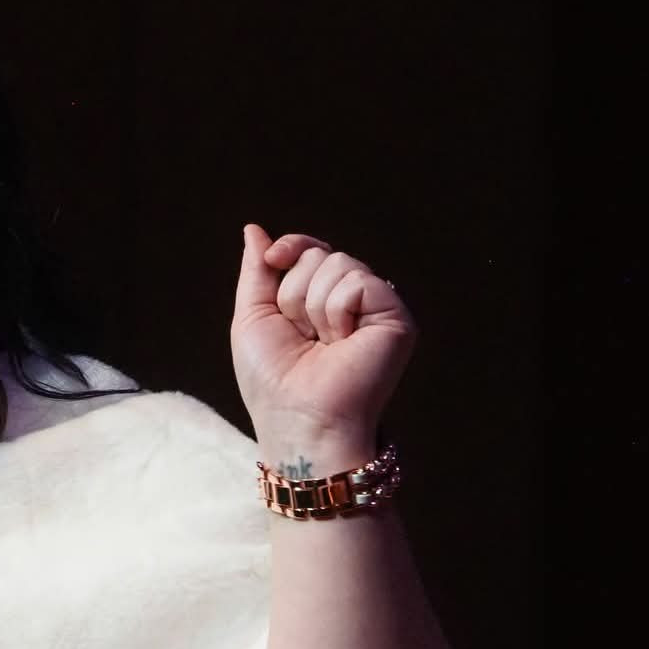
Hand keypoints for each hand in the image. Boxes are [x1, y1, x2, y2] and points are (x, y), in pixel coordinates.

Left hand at [230, 224, 416, 464]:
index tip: (274, 260)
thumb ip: (256, 273)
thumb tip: (254, 229)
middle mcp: (351, 301)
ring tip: (323, 344)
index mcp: (320, 300)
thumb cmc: (272, 381)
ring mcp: (375, 308)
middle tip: (303, 335)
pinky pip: (358, 281)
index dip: (290, 247)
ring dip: (313, 307)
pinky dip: (336, 312)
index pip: (311, 249)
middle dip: (294, 293)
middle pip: (319, 253)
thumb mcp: (252, 319)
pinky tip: (342, 342)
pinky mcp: (395, 317)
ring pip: (337, 264)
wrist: (297, 419)